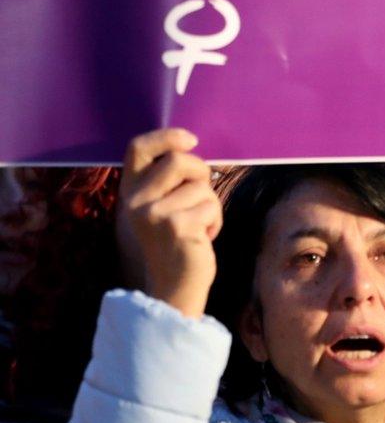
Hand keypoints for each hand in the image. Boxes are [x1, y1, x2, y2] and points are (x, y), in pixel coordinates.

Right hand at [119, 129, 221, 317]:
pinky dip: (216, 221)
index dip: (165, 137)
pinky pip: (211, 206)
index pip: (138, 148)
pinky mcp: (177, 225)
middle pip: (179, 160)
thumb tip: (191, 146)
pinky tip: (203, 238)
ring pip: (201, 186)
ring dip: (210, 205)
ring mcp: (154, 213)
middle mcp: (136, 201)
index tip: (190, 140)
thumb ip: (170, 181)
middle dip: (202, 172)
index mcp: (130, 191)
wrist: (175, 286)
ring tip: (199, 226)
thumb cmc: (177, 241)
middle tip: (201, 196)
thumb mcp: (164, 206)